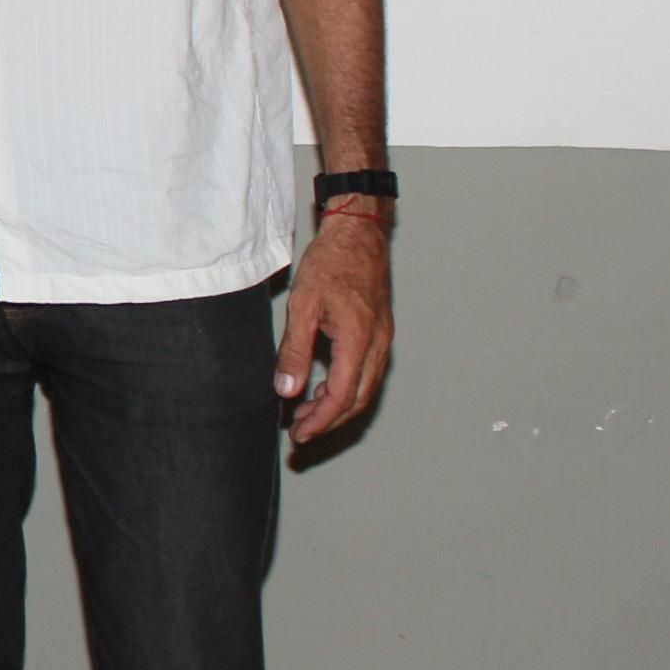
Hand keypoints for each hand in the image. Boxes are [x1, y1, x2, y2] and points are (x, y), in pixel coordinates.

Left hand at [275, 210, 393, 443]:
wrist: (359, 234)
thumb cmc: (331, 263)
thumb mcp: (303, 306)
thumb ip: (295, 351)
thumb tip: (287, 390)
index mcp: (359, 340)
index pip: (342, 397)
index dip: (320, 421)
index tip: (299, 435)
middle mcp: (378, 345)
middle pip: (358, 400)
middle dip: (328, 421)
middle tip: (299, 431)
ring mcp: (383, 340)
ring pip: (365, 388)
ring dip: (337, 407)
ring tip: (306, 413)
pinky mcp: (380, 333)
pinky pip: (367, 373)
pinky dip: (346, 388)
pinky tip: (323, 386)